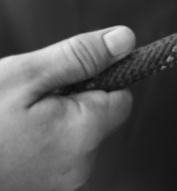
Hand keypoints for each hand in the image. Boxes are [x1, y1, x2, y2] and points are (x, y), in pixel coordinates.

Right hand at [0, 27, 134, 190]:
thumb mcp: (25, 75)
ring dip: (47, 122)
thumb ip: (80, 58)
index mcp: (83, 135)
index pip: (120, 97)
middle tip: (23, 99)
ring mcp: (56, 185)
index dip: (97, 77)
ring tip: (7, 121)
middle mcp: (78, 167)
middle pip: (94, 118)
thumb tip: (124, 41)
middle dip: (67, 99)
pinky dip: (33, 142)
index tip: (64, 73)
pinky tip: (6, 139)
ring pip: (69, 137)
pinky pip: (49, 156)